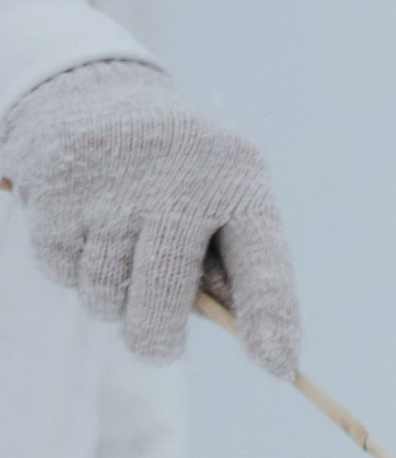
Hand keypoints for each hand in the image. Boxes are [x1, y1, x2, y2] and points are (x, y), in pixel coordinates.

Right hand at [0, 58, 300, 374]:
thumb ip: (238, 273)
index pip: (263, 262)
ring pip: (104, 295)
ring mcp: (112, 178)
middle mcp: (178, 175)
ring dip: (109, 296)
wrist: (94, 91)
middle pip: (162, 301)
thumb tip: (259, 349)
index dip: (270, 318)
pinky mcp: (56, 184)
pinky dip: (70, 267)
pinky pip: (61, 271)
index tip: (277, 366)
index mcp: (238, 179)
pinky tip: (85, 227)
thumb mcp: (223, 202)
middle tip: (155, 340)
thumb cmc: (177, 173)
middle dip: (156, 338)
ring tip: (118, 250)